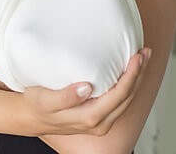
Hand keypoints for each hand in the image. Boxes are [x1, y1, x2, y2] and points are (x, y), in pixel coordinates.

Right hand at [22, 48, 151, 135]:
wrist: (31, 118)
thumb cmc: (38, 106)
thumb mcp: (46, 100)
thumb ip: (66, 97)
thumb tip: (86, 88)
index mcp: (90, 118)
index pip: (120, 95)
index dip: (131, 75)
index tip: (136, 57)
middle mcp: (99, 123)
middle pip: (128, 97)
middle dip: (139, 74)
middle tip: (145, 52)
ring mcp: (101, 122)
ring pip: (127, 100)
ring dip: (136, 79)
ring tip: (141, 59)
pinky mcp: (99, 117)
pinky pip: (119, 101)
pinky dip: (127, 85)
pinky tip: (128, 72)